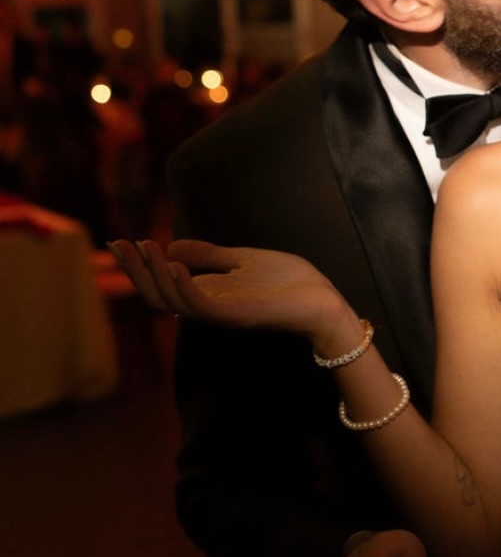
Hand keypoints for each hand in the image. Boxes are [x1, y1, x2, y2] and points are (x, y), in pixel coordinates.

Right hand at [108, 238, 355, 349]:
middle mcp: (208, 307)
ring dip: (154, 274)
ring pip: (172, 300)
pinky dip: (183, 285)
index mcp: (208, 294)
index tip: (120, 241)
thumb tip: (171, 247)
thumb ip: (209, 256)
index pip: (162, 284)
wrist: (323, 300)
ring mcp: (221, 313)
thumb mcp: (242, 260)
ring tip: (145, 248)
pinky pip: (200, 304)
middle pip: (158, 295)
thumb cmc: (289, 282)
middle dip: (136, 270)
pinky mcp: (236, 316)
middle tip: (119, 245)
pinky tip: (173, 263)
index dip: (138, 266)